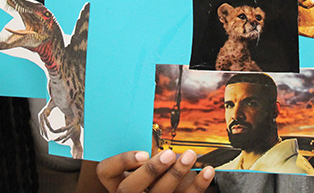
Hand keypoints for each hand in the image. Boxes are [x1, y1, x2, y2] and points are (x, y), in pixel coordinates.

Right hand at [97, 149, 214, 192]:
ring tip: (190, 155)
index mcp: (116, 180)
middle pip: (130, 188)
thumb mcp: (145, 159)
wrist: (165, 190)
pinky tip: (208, 171)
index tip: (143, 152)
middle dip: (151, 170)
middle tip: (169, 154)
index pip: (106, 171)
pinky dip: (198, 185)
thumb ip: (147, 148)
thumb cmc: (153, 171)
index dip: (122, 161)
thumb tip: (154, 126)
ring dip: (176, 174)